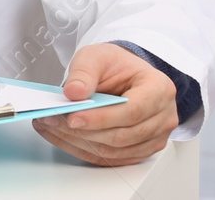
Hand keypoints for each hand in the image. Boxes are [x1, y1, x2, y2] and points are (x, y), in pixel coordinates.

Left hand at [32, 43, 178, 165]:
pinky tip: (62, 137)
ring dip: (80, 142)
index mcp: (159, 89)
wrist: (124, 74)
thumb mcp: (96, 56)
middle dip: (85, 131)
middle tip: (54, 121)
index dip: (102, 118)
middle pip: (123, 135)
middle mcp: (162, 117)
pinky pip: (111, 158)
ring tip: (52, 127)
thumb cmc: (116, 65)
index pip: (132, 111)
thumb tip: (73, 93)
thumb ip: (84, 72)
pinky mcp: (140, 150)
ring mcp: (154, 137)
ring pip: (116, 151)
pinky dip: (84, 150)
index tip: (73, 118)